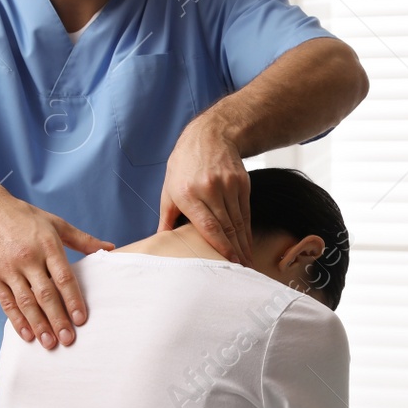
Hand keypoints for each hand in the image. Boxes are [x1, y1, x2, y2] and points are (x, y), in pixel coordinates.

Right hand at [0, 189, 113, 349]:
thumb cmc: (24, 217)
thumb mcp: (55, 222)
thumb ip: (83, 239)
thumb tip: (111, 249)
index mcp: (47, 245)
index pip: (64, 277)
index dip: (73, 300)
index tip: (81, 319)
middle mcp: (28, 258)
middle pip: (45, 294)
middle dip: (58, 319)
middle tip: (68, 340)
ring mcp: (8, 269)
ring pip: (26, 302)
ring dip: (39, 325)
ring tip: (50, 343)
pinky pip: (7, 303)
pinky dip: (17, 321)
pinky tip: (28, 335)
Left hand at [158, 112, 251, 264]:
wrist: (209, 136)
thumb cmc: (184, 165)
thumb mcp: (169, 188)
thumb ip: (167, 217)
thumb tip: (160, 240)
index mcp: (188, 193)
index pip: (208, 225)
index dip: (220, 246)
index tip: (229, 263)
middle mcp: (210, 188)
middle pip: (226, 227)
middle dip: (235, 252)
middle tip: (241, 271)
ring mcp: (228, 185)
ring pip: (238, 221)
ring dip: (243, 244)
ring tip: (246, 263)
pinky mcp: (242, 182)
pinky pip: (245, 211)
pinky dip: (247, 229)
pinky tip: (247, 243)